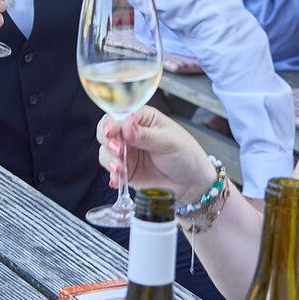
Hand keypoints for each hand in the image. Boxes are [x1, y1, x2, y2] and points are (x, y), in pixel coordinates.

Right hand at [98, 107, 212, 204]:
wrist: (192, 182)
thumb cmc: (186, 155)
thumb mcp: (169, 141)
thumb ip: (146, 135)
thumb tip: (127, 126)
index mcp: (142, 119)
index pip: (119, 116)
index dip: (112, 124)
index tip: (111, 133)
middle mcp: (131, 134)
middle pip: (106, 133)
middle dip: (108, 142)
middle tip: (118, 151)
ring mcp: (127, 153)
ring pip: (106, 153)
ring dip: (109, 161)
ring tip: (120, 169)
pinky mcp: (127, 171)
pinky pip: (112, 172)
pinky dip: (113, 176)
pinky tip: (118, 180)